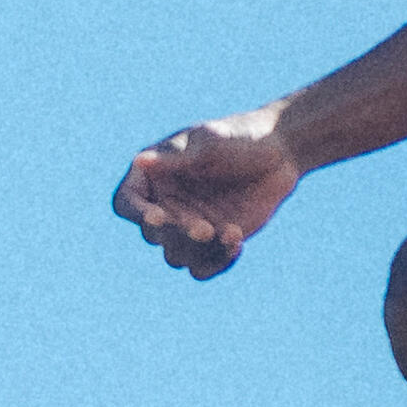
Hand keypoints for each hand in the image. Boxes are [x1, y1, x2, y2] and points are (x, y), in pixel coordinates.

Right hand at [117, 110, 302, 278]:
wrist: (279, 153)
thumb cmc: (239, 137)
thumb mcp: (209, 142)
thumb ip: (177, 158)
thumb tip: (139, 160)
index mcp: (153, 176)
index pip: (126, 202)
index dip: (137, 214)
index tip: (158, 217)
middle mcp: (164, 204)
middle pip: (153, 236)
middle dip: (178, 235)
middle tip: (206, 229)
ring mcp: (187, 226)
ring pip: (176, 257)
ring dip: (200, 251)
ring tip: (231, 232)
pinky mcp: (212, 243)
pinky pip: (202, 268)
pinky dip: (217, 262)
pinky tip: (237, 242)